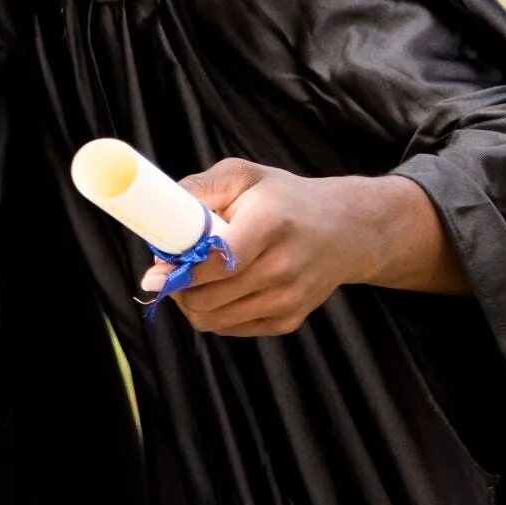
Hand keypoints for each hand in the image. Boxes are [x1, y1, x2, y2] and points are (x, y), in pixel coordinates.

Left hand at [149, 158, 356, 336]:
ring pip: (213, 320)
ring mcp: (289, 298)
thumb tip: (159, 225)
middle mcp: (284, 267)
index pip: (217, 264)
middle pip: (208, 298)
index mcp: (271, 225)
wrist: (348, 230)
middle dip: (177, 288)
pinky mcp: (290, 320)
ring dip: (190, 303)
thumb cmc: (284, 198)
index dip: (179, 271)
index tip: (157, 268)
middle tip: (170, 270)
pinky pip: (229, 328)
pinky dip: (212, 313)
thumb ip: (198, 189)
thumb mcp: (243, 176)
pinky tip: (218, 288)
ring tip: (191, 278)